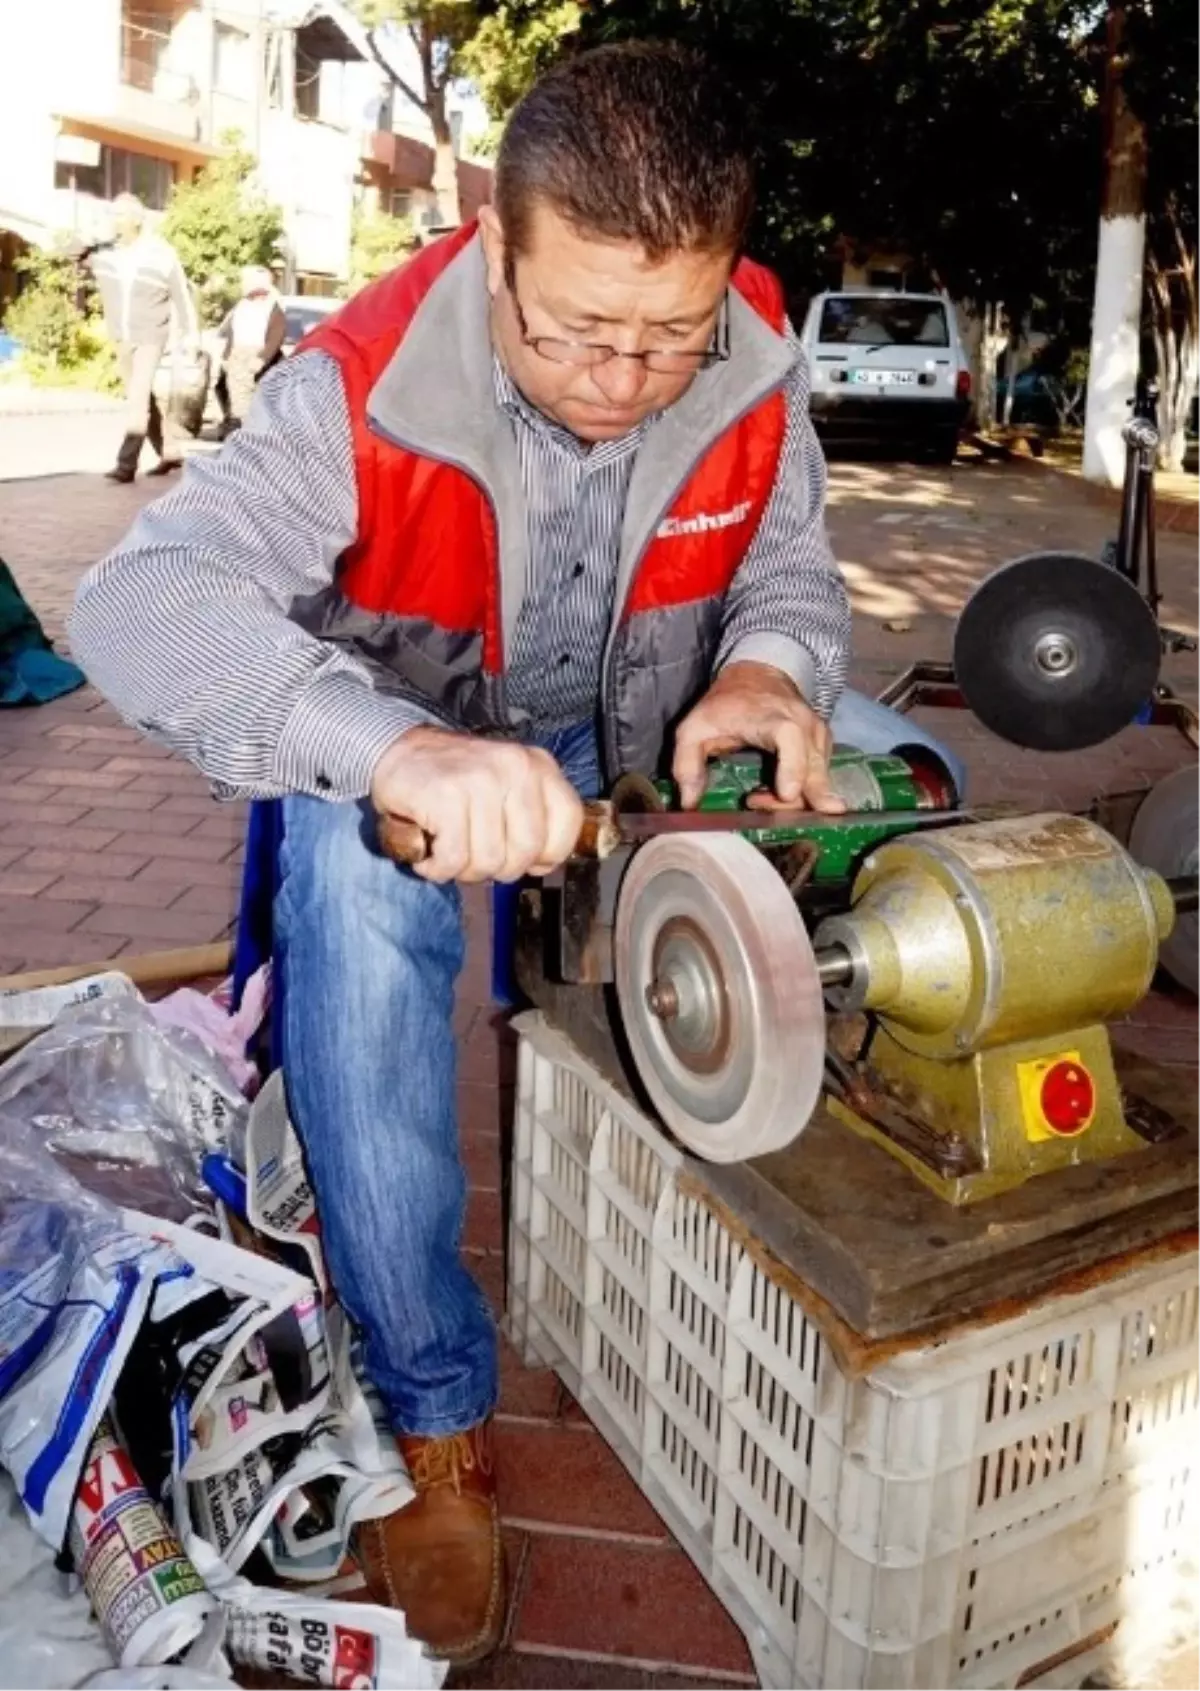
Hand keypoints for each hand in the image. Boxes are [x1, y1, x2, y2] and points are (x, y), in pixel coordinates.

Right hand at [370, 726, 584, 884]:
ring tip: (449, 849)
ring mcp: (481, 780)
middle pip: (527, 851)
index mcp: (537, 765)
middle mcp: (515, 768)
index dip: (547, 854)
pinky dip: (438, 867)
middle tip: (474, 855)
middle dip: (499, 868)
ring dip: (463, 869)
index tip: (523, 858)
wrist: (395, 750)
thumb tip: (544, 863)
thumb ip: (532, 817)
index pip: (568, 823)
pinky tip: (430, 852)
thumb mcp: (506, 786)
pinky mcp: (447, 796)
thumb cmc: (453, 779)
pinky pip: (454, 859)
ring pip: (490, 861)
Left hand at [672, 661, 844, 813]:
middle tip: (755, 803)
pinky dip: (801, 794)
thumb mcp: (694, 730)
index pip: (790, 739)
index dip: (792, 767)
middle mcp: (804, 725)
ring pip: (818, 784)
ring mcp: (819, 737)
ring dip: (792, 802)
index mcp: (773, 717)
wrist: (759, 676)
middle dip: (790, 804)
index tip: (787, 794)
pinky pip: (820, 781)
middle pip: (812, 774)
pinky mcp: (824, 747)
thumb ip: (687, 766)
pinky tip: (775, 791)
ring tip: (759, 796)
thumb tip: (689, 804)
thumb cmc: (725, 705)